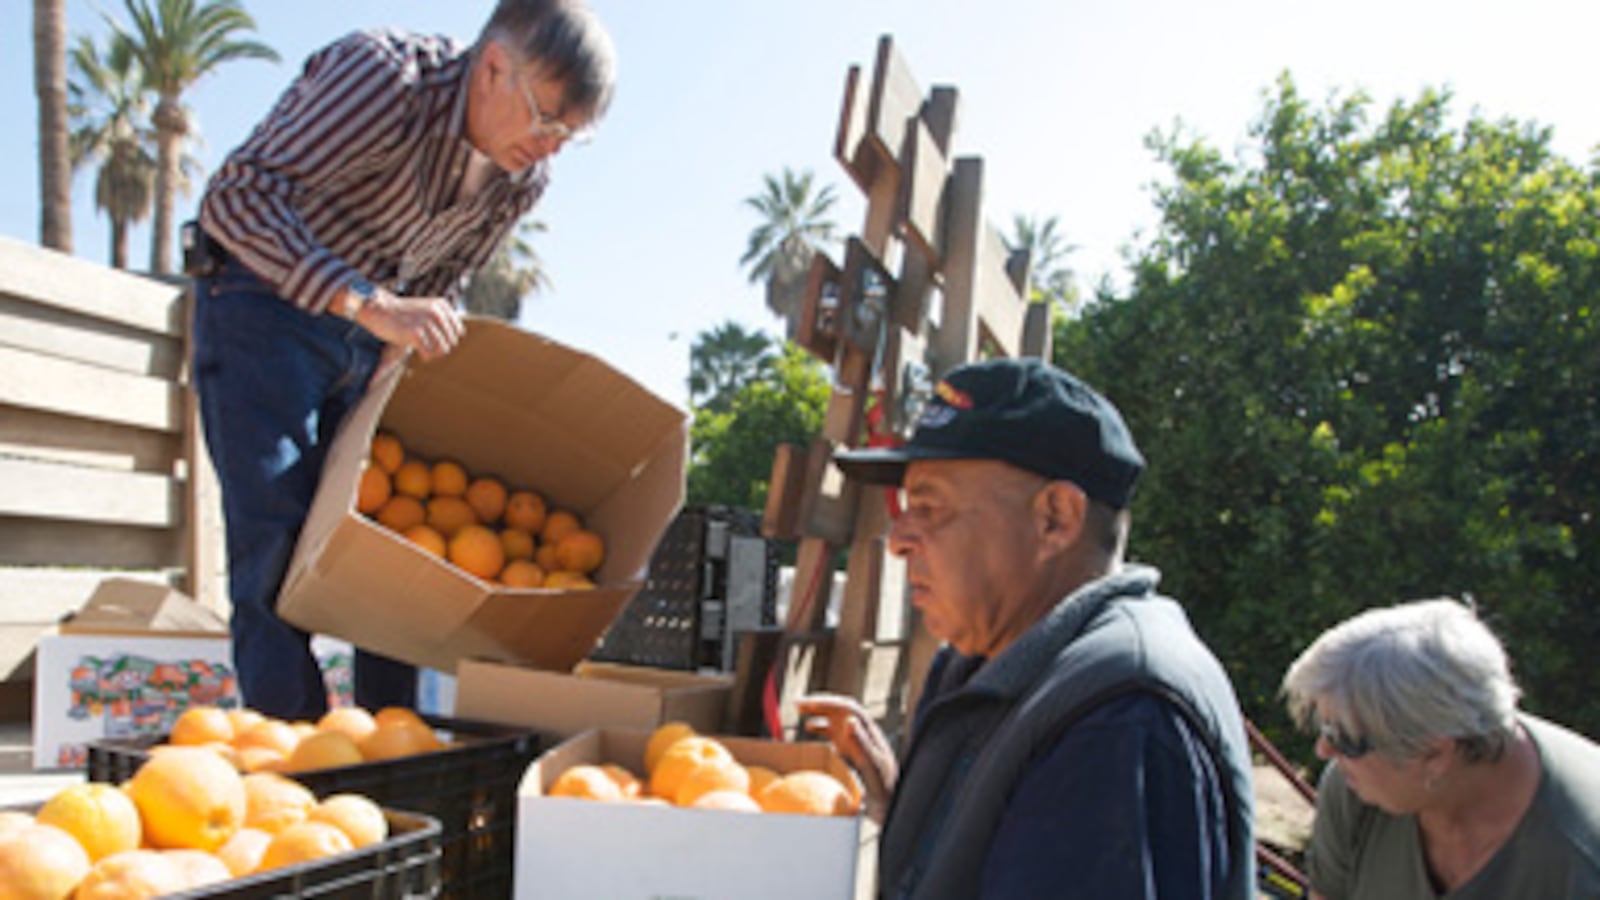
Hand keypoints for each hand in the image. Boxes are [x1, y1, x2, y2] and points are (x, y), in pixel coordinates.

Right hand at [356, 290, 463, 361]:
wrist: (378, 310)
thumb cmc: (403, 314)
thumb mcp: (426, 310)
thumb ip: (441, 320)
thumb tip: (457, 338)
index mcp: (441, 305)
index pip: (458, 332)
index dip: (447, 339)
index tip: (432, 337)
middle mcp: (436, 312)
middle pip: (451, 342)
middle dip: (439, 347)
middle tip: (425, 344)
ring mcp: (426, 322)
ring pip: (442, 350)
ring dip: (431, 353)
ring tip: (421, 347)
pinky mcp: (415, 333)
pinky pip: (429, 354)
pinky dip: (424, 356)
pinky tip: (417, 350)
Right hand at [796, 693, 896, 822]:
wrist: (888, 797)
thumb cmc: (882, 781)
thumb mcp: (872, 762)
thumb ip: (861, 741)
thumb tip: (849, 719)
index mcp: (868, 729)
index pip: (848, 707)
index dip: (829, 702)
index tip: (810, 704)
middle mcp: (861, 730)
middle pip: (839, 709)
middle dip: (819, 704)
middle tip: (797, 704)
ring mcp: (855, 739)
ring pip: (834, 719)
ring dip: (818, 712)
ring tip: (799, 711)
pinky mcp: (850, 748)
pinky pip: (833, 733)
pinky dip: (821, 728)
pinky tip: (810, 728)